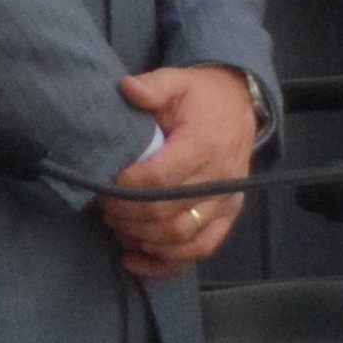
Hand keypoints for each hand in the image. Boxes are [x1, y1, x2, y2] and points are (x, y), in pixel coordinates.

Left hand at [99, 64, 255, 276]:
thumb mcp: (178, 80)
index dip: (127, 188)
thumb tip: (127, 89)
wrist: (240, 106)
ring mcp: (226, 201)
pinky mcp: (228, 216)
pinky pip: (200, 249)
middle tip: (103, 206)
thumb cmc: (201, 97)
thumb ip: (153, 86)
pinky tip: (135, 259)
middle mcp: (220, 178)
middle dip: (128, 215)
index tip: (103, 184)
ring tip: (117, 225)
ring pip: (181, 237)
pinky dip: (166, 262)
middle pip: (167, 213)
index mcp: (205, 144)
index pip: (161, 179)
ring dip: (143, 238)